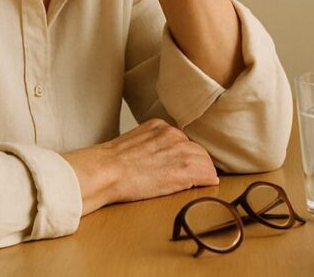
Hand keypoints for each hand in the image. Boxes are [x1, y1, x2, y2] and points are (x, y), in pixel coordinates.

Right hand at [61, 118, 218, 213]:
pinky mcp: (186, 167)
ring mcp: (181, 149)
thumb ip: (150, 146)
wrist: (105, 171)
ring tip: (197, 185)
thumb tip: (160, 158)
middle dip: (196, 165)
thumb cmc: (111, 165)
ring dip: (202, 174)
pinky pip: (208, 174)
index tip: (181, 167)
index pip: (183, 141)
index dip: (184, 157)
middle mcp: (173, 134)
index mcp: (160, 126)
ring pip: (205, 162)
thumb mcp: (133, 144)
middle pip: (198, 150)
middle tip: (190, 179)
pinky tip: (204, 188)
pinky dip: (208, 182)